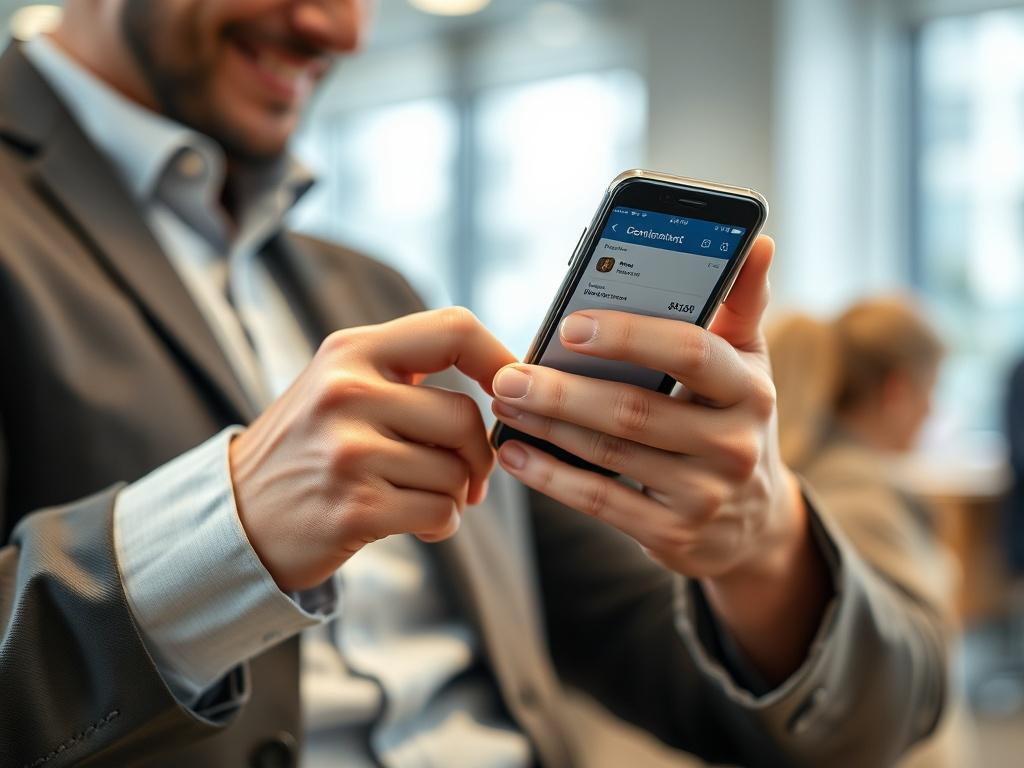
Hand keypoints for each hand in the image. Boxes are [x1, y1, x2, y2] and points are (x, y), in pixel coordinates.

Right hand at [230, 308, 514, 591]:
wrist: (237, 519)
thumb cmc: (308, 451)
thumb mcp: (339, 387)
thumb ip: (406, 374)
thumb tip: (507, 381)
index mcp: (350, 351)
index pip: (453, 329)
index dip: (500, 359)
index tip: (513, 390)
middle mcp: (347, 391)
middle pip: (465, 414)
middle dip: (478, 455)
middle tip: (468, 477)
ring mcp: (349, 450)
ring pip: (456, 471)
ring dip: (455, 495)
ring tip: (421, 499)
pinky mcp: (356, 507)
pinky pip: (441, 512)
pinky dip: (441, 524)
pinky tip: (415, 524)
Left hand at [490, 237, 828, 679]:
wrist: (752, 522)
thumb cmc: (730, 417)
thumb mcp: (746, 363)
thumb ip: (741, 303)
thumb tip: (758, 241)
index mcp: (749, 389)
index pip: (692, 353)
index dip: (629, 337)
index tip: (569, 325)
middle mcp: (733, 445)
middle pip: (635, 412)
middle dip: (563, 392)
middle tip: (507, 374)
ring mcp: (704, 496)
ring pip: (610, 455)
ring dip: (548, 427)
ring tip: (503, 402)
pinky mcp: (673, 535)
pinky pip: (601, 504)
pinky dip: (552, 478)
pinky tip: (515, 454)